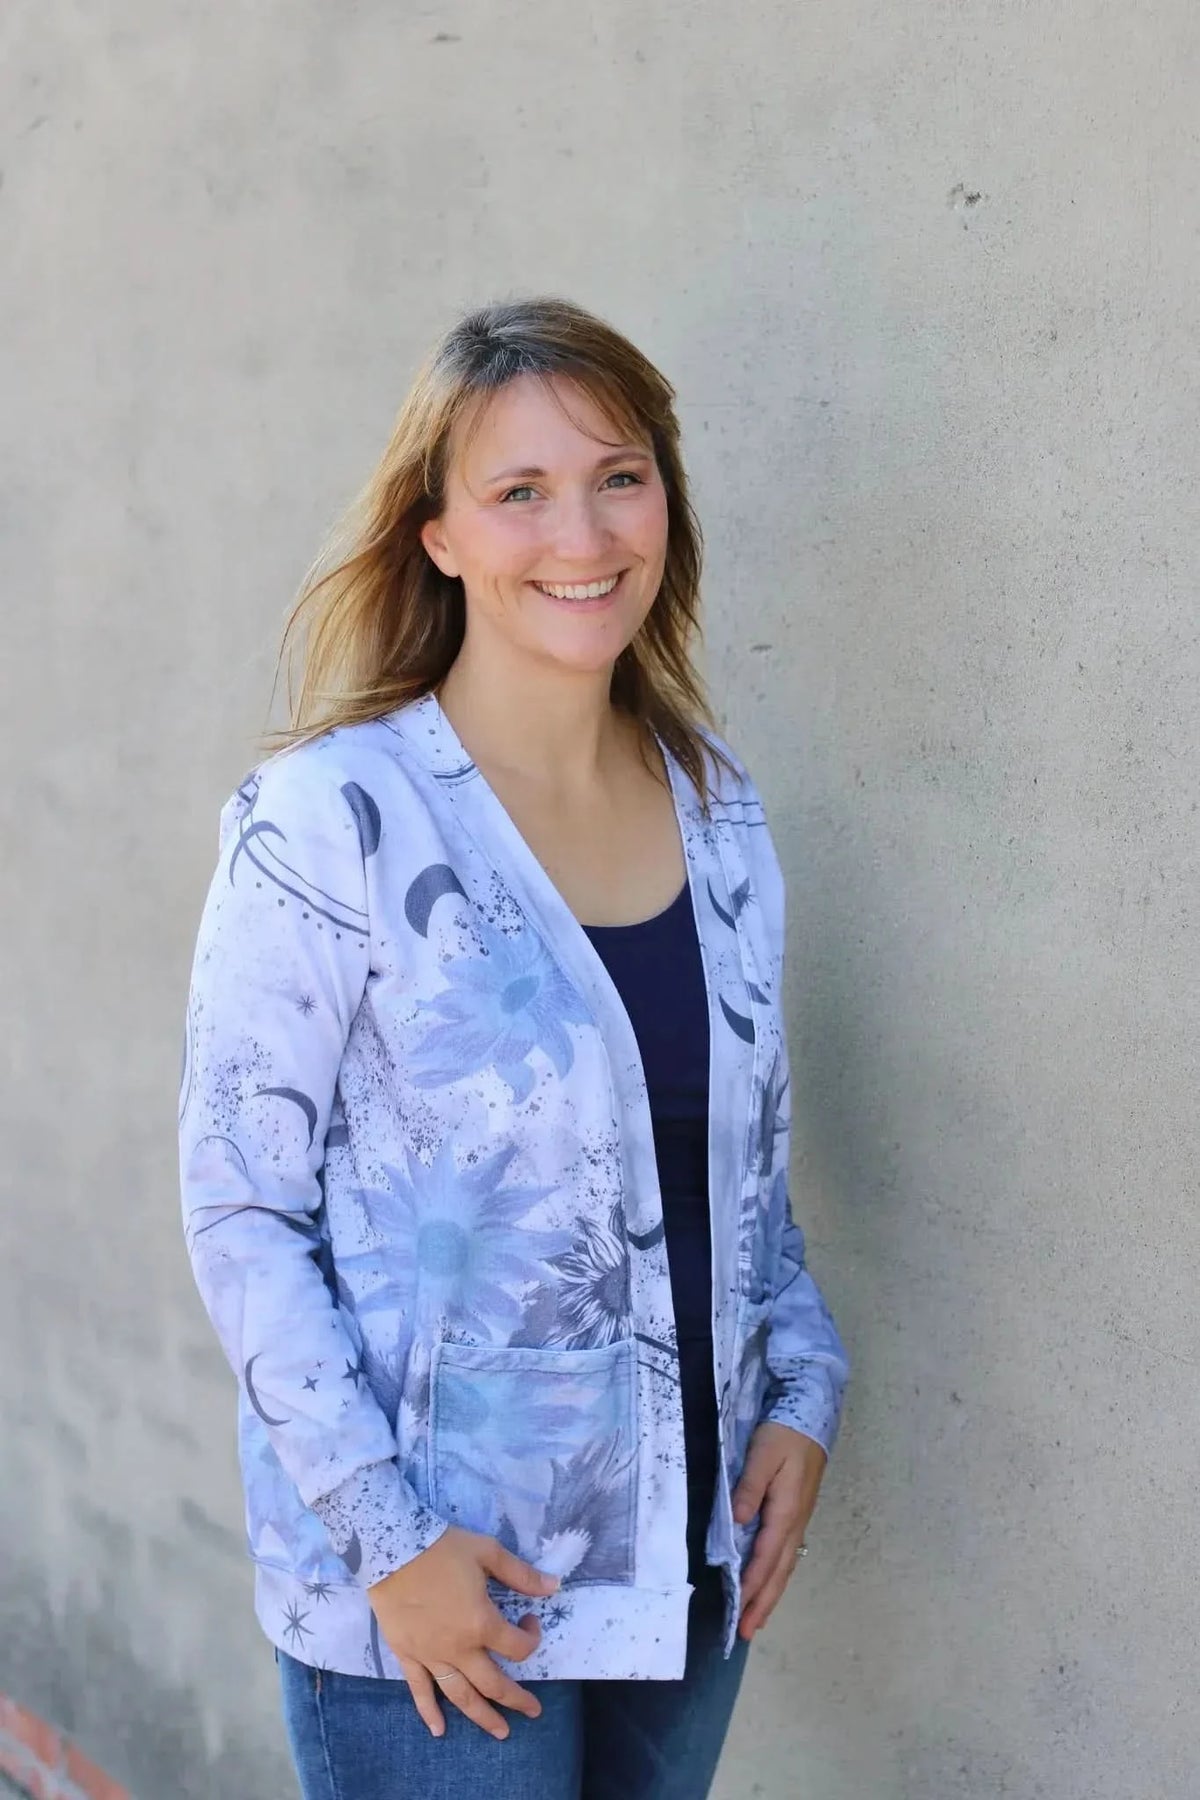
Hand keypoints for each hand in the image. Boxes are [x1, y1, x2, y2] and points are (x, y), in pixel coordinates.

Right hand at [367, 1526, 558, 1738]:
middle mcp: (459, 1649)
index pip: (517, 1647)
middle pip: (494, 1684)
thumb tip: (555, 1586)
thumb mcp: (488, 1552)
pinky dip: (429, 1712)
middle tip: (533, 1711)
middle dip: (516, 1700)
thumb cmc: (442, 1549)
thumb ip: (522, 1574)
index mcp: (482, 1624)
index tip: (530, 1622)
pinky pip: (420, 1690)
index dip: (531, 1638)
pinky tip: (439, 1731)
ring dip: (482, 1717)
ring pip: (461, 1696)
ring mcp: (431, 1656)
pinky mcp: (407, 1656)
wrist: (392, 1549)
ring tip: (500, 1733)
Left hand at [731, 1422, 826, 1640]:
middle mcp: (794, 1523)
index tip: (739, 1612)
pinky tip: (769, 1581)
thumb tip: (737, 1521)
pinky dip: (776, 1575)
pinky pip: (786, 1554)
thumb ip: (749, 1487)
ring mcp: (798, 1520)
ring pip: (784, 1566)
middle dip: (763, 1602)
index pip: (766, 1558)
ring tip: (757, 1619)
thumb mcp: (763, 1455)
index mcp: (785, 1512)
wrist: (810, 1415)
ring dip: (770, 1593)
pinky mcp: (796, 1513)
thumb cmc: (784, 1435)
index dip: (752, 1586)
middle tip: (747, 1632)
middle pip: (779, 1572)